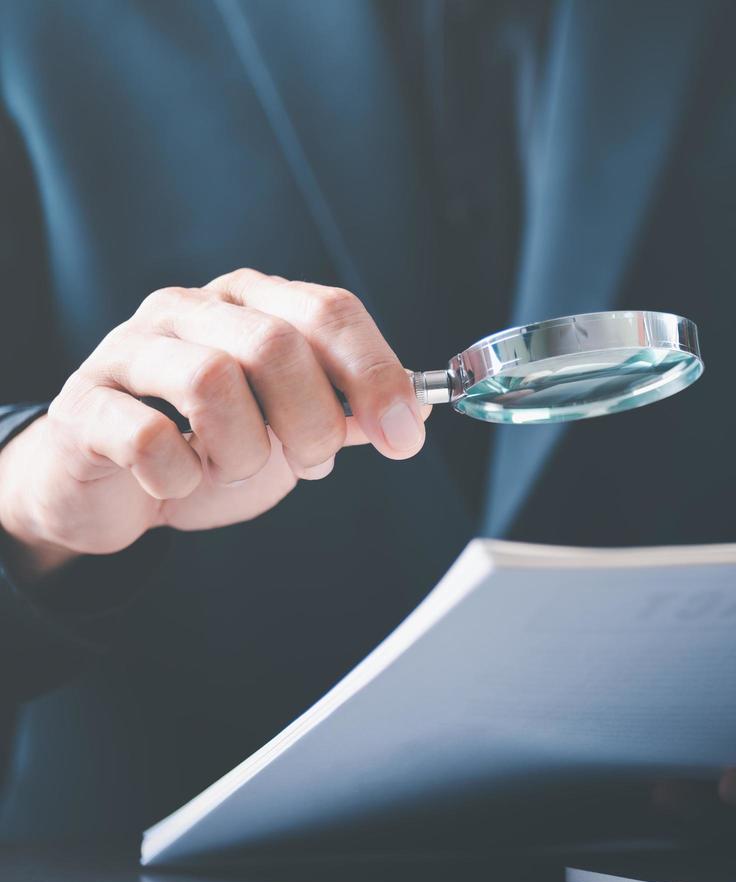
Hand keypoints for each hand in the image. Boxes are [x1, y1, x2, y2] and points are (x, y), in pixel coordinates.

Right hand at [0, 269, 426, 578]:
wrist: (110, 488)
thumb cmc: (209, 444)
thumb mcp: (292, 426)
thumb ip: (348, 412)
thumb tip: (413, 411)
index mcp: (252, 301)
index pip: (329, 311)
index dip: (376, 374)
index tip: (404, 436)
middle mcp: (188, 310)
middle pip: (276, 345)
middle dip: (313, 422)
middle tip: (314, 463)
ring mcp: (128, 350)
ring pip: (211, 381)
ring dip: (245, 451)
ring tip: (237, 470)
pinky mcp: (83, 405)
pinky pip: (147, 438)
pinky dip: (182, 477)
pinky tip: (182, 483)